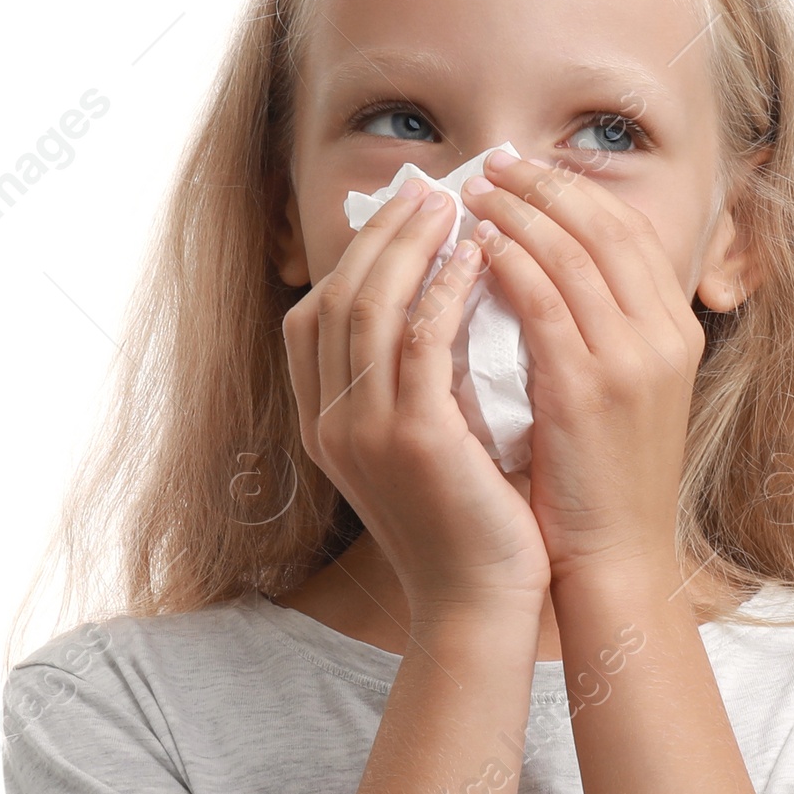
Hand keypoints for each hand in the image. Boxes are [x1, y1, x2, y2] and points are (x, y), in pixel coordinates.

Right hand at [283, 178, 550, 617]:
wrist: (480, 604)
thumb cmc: (469, 528)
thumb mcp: (427, 450)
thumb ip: (417, 388)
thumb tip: (443, 312)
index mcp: (324, 426)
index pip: (313, 318)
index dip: (353, 260)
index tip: (402, 220)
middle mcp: (330, 424)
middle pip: (339, 297)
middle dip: (382, 234)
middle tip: (431, 189)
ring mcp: (363, 432)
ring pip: (371, 306)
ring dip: (412, 245)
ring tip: (456, 204)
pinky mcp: (412, 439)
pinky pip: (421, 339)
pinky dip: (445, 289)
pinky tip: (478, 258)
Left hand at [462, 153, 708, 588]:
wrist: (615, 559)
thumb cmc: (600, 484)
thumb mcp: (618, 395)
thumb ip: (598, 332)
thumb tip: (545, 271)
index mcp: (676, 331)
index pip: (628, 232)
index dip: (577, 190)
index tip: (527, 169)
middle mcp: (664, 335)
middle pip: (605, 227)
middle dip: (545, 184)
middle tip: (491, 161)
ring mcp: (633, 360)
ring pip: (574, 254)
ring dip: (518, 213)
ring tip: (472, 193)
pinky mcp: (591, 389)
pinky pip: (546, 304)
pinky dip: (511, 266)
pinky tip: (476, 249)